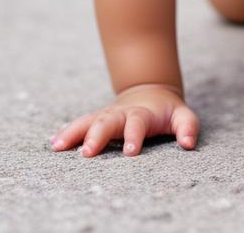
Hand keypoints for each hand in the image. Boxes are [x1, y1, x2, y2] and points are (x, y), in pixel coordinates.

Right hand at [50, 84, 198, 157]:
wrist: (150, 90)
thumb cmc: (167, 110)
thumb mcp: (183, 115)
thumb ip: (187, 127)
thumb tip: (188, 144)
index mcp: (141, 114)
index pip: (137, 124)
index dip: (134, 136)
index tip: (131, 152)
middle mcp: (120, 113)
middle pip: (106, 122)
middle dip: (97, 136)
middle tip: (88, 153)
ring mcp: (106, 115)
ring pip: (88, 121)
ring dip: (74, 133)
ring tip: (59, 146)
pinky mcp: (97, 119)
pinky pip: (80, 124)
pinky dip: (68, 132)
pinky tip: (55, 143)